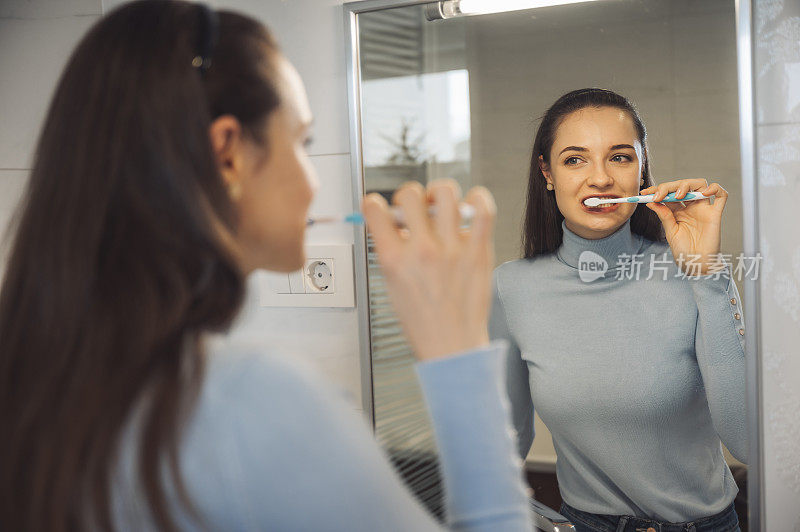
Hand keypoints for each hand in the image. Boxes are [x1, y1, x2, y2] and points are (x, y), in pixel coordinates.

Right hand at [361, 179, 495, 361]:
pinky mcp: (478, 252)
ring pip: (445, 192)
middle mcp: (422, 250)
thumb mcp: (393, 286)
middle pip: (410, 194)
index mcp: (394, 259)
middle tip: (415, 208)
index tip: (381, 207)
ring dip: (439, 193)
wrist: (452, 346)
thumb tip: (397, 224)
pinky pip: (482, 210)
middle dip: (408, 195)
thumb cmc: (423, 322)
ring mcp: (452, 249)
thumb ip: (393, 251)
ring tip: (441, 206)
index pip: (374, 210)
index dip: (375, 203)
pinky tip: (470, 204)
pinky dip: (478, 197)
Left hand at [640, 179, 728, 275]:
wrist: (697, 265)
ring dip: (687, 184)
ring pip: (700, 185)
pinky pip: (721, 196)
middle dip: (669, 186)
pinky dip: (715, 188)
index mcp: (677, 210)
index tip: (644, 193)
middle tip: (659, 195)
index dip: (657, 190)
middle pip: (682, 185)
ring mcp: (703, 209)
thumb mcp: (670, 231)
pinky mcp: (715, 214)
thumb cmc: (684, 250)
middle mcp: (691, 207)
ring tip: (678, 195)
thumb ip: (664, 215)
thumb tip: (651, 202)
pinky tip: (705, 192)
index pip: (668, 193)